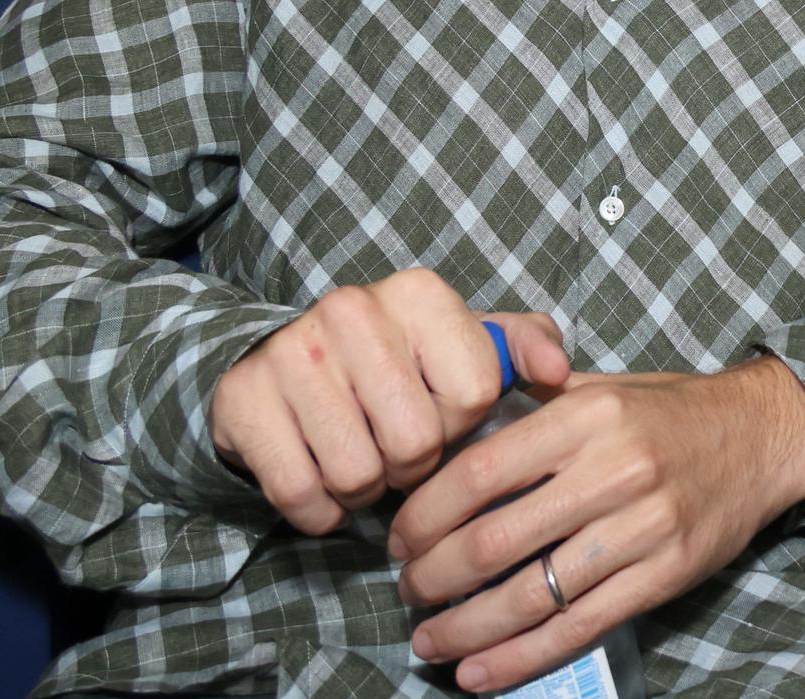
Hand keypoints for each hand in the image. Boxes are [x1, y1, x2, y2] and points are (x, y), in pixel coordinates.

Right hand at [208, 268, 570, 535]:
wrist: (281, 359)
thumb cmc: (395, 361)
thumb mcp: (465, 343)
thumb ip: (523, 349)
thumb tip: (559, 373)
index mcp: (419, 294)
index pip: (475, 394)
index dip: (462, 424)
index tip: (440, 413)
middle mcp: (354, 309)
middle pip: (417, 442)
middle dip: (411, 466)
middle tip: (393, 449)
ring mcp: (293, 351)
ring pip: (358, 474)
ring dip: (362, 490)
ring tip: (357, 459)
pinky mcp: (245, 398)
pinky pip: (300, 492)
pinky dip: (317, 509)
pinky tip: (319, 481)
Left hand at [391, 355, 804, 692]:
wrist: (761, 436)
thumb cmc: (669, 410)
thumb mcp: (600, 384)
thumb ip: (530, 398)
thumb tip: (453, 420)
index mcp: (585, 417)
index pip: (480, 473)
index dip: (426, 515)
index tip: (399, 539)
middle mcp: (613, 470)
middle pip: (497, 541)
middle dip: (436, 577)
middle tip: (408, 591)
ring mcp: (643, 527)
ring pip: (534, 595)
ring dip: (467, 627)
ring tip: (429, 640)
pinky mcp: (665, 574)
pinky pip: (580, 627)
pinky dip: (521, 657)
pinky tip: (479, 672)